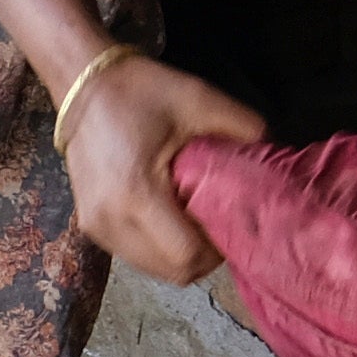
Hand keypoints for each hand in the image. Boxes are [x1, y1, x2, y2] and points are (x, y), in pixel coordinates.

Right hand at [61, 53, 263, 282]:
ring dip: (179, 255)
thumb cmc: (139, 92)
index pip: (187, 255)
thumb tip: (272, 152)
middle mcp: (111, 221)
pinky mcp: (89, 226)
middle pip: (173, 272)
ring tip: (191, 219)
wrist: (84, 85)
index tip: (229, 222)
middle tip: (216, 223)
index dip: (217, 249)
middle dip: (203, 257)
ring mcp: (96, 228)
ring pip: (154, 270)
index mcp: (136, 194)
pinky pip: (135, 256)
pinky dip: (157, 248)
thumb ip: (242, 126)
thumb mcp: (198, 99)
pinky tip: (167, 217)